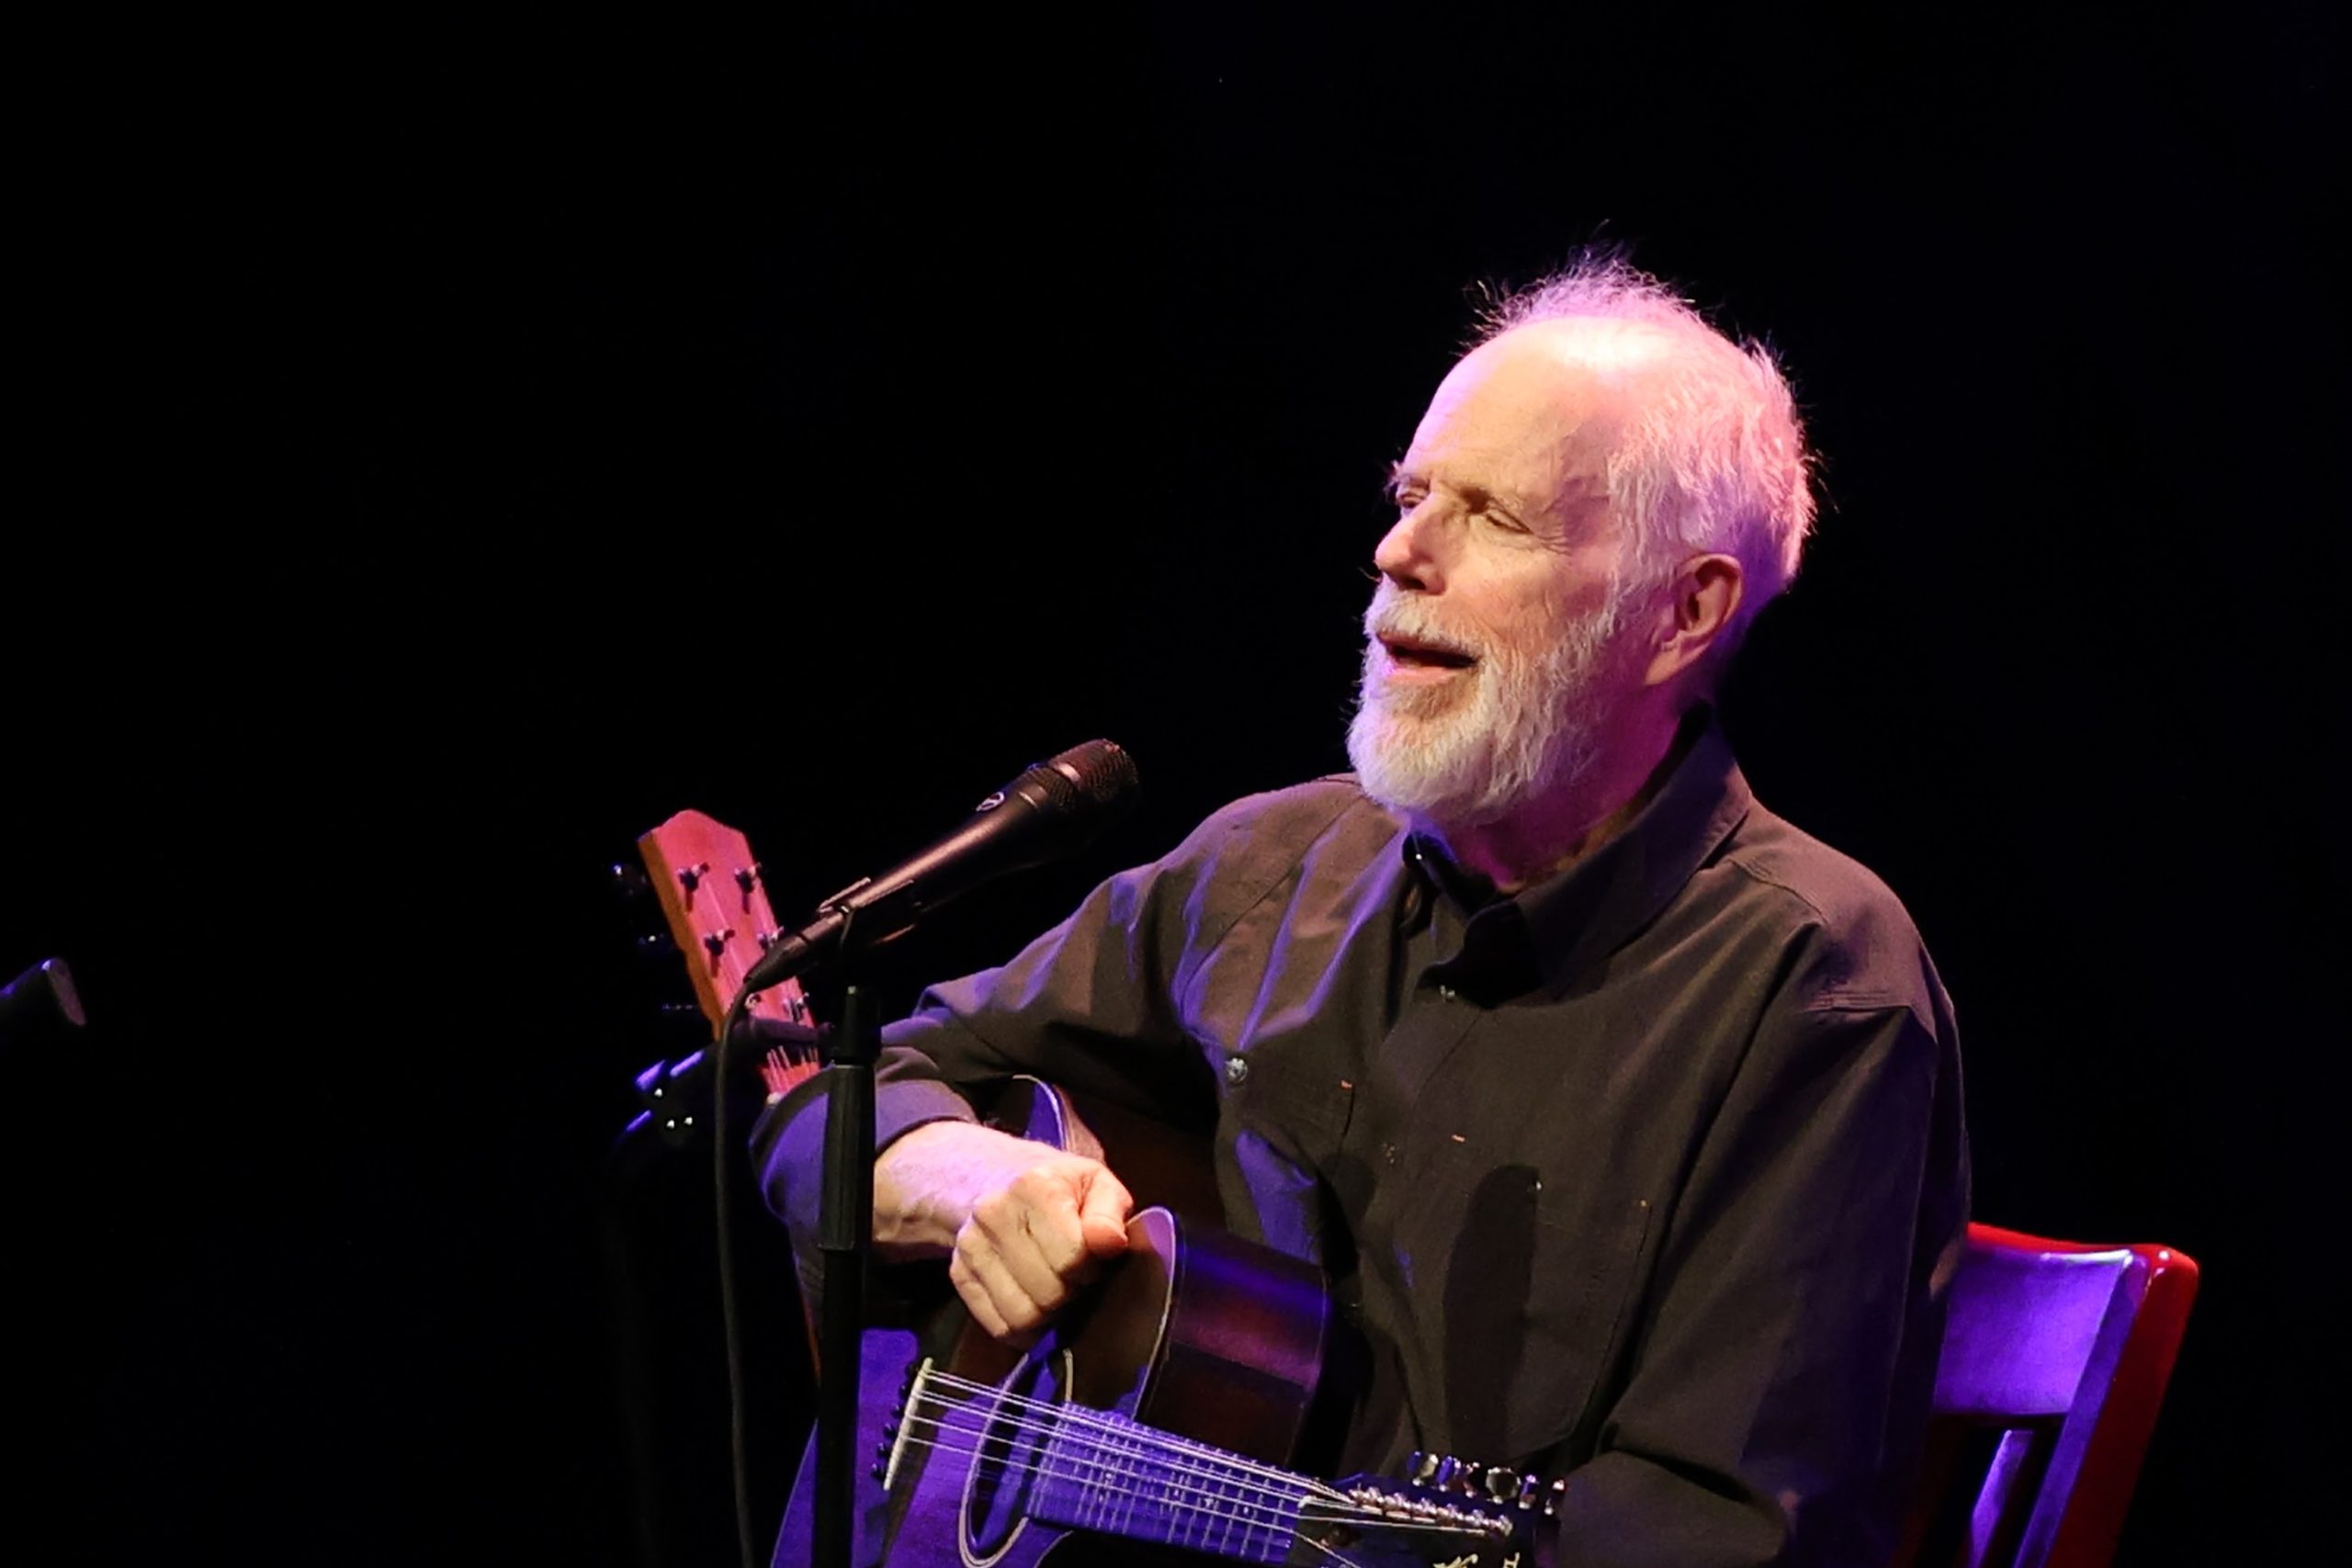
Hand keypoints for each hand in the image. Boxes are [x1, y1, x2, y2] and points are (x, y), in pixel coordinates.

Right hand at [873, 1120, 1132, 1342]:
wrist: (998, 1179)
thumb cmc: (1061, 1188)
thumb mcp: (1097, 1184)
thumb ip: (1110, 1213)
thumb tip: (1110, 1242)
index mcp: (1034, 1186)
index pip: (1072, 1257)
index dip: (1092, 1268)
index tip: (1093, 1259)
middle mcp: (993, 1213)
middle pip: (1048, 1293)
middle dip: (1072, 1293)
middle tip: (1076, 1278)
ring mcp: (970, 1246)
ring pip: (1022, 1316)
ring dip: (1049, 1315)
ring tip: (1057, 1289)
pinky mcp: (959, 1274)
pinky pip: (999, 1327)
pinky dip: (1025, 1328)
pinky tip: (1034, 1301)